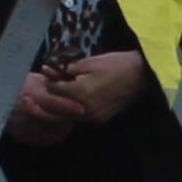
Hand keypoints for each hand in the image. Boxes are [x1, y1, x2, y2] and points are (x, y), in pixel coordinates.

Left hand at [6, 51, 154, 149]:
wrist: (141, 76)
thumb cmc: (116, 64)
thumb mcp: (89, 62)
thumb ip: (66, 68)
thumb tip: (48, 70)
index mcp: (82, 92)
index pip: (54, 90)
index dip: (47, 80)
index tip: (44, 72)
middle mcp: (86, 109)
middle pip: (56, 108)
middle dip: (47, 98)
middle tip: (40, 88)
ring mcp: (93, 117)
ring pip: (65, 116)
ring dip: (57, 107)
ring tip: (51, 95)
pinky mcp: (99, 120)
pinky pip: (77, 118)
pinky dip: (69, 110)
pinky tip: (68, 101)